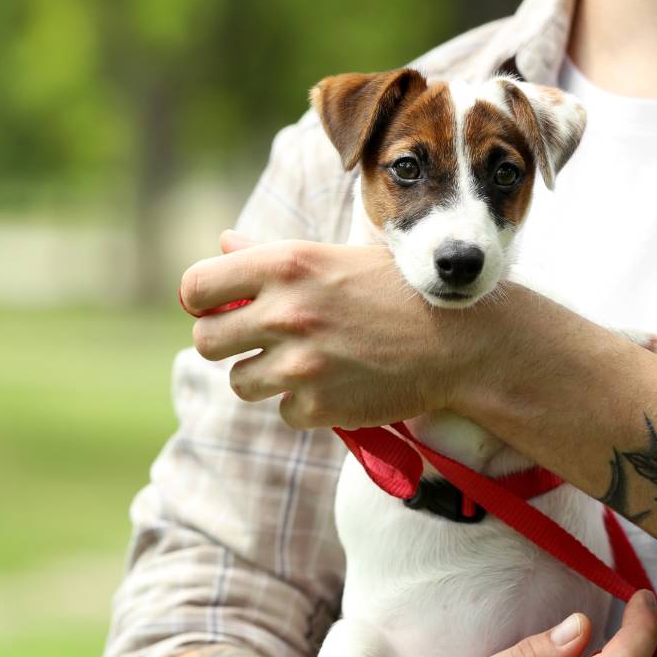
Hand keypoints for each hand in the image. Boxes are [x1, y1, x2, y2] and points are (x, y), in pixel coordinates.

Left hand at [179, 231, 480, 428]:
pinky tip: (340, 383)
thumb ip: (271, 256)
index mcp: (285, 264)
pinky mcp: (317, 407)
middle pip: (205, 342)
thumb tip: (223, 245)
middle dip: (225, 344)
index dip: (201, 301)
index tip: (218, 308)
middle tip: (256, 342)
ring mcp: (299, 364)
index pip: (195, 287)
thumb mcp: (337, 258)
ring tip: (308, 362)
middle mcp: (284, 312)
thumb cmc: (397, 291)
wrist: (461, 341)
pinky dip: (306, 404)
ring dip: (265, 377)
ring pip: (240, 382)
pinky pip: (284, 411)